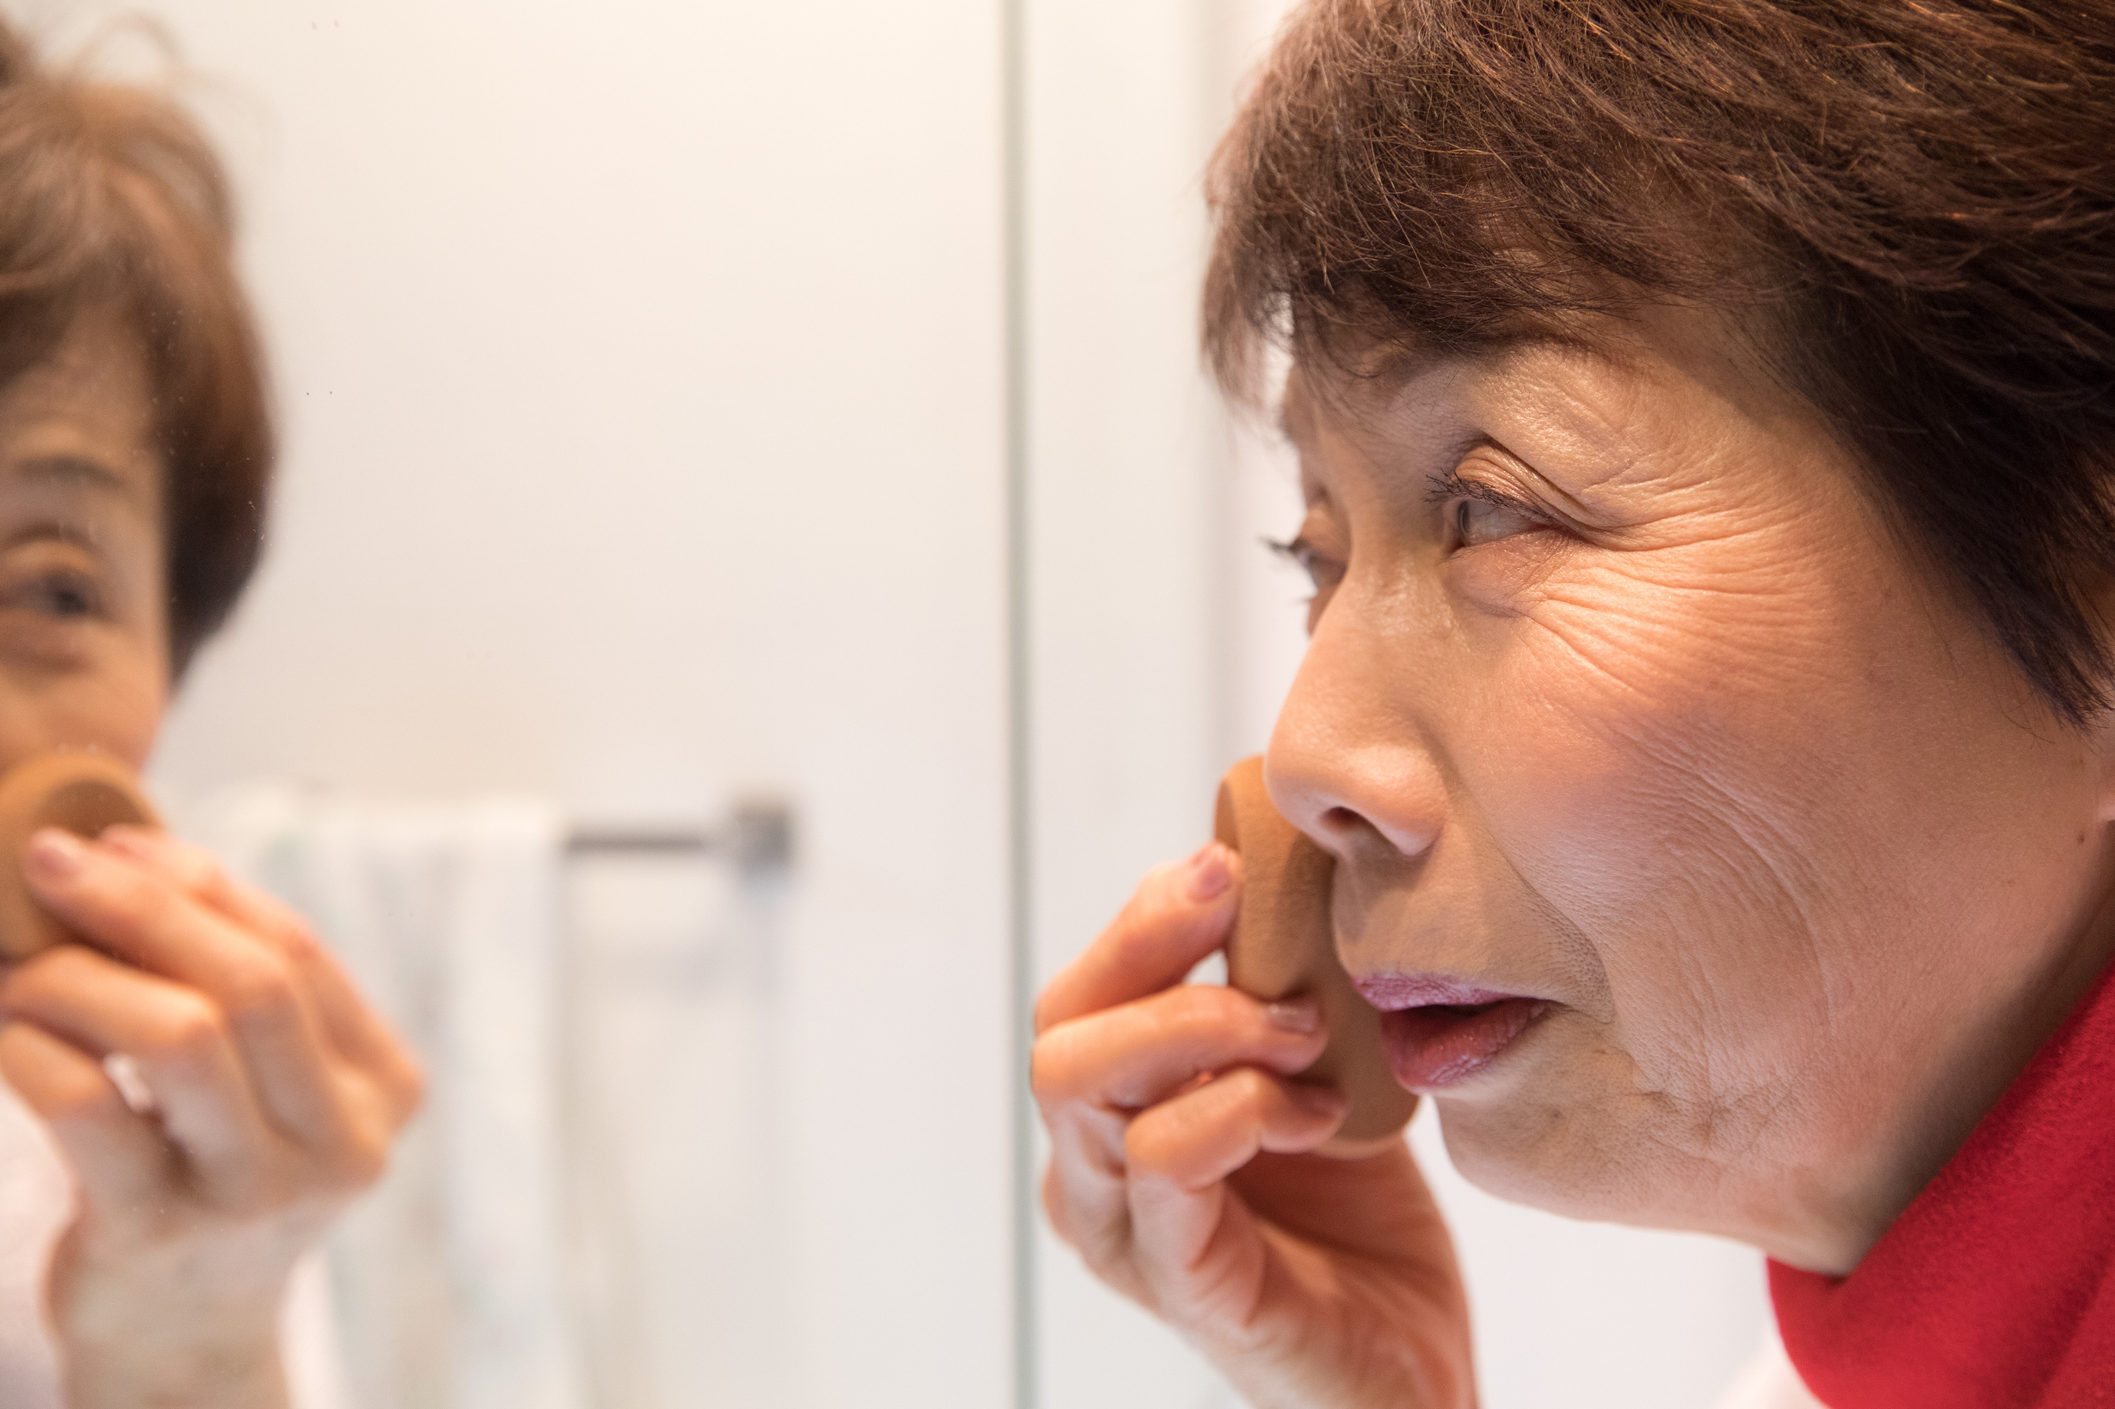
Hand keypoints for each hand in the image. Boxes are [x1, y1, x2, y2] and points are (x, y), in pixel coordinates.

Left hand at [0, 824, 424, 1408]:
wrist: (181, 1344)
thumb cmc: (214, 1182)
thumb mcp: (263, 1090)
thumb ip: (240, 991)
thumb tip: (140, 854)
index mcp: (385, 1088)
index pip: (299, 952)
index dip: (204, 885)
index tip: (116, 843)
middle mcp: (342, 1142)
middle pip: (254, 983)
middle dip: (144, 906)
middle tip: (49, 863)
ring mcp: (256, 1195)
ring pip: (180, 1036)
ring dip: (79, 976)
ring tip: (15, 963)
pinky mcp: (158, 1235)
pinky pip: (86, 1106)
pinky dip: (28, 1045)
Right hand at [1032, 842, 1474, 1408]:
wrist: (1414, 1375)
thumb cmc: (1362, 1225)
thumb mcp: (1316, 1077)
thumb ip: (1278, 995)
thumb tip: (1279, 865)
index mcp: (1113, 1119)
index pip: (1081, 995)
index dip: (1140, 916)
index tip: (1225, 862)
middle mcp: (1092, 1176)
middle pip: (1061, 1029)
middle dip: (1149, 947)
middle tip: (1244, 913)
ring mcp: (1125, 1234)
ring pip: (1087, 1084)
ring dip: (1203, 1024)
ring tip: (1303, 1031)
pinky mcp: (1181, 1283)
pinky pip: (1164, 1163)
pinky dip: (1238, 1106)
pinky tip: (1313, 1109)